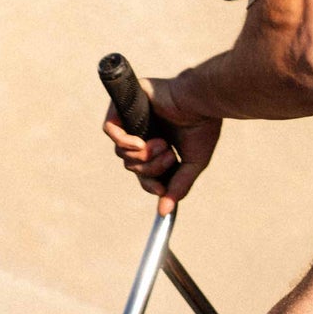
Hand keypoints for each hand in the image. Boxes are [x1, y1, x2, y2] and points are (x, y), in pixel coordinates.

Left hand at [101, 76, 221, 213]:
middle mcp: (144, 130)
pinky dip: (123, 142)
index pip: (142, 170)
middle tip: (169, 156)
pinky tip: (139, 144)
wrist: (202, 102)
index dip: (149, 183)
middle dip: (149, 167)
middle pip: (130, 163)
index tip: (161, 190)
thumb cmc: (202, 127)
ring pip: (120, 151)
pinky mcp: (126, 103)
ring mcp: (133, 116)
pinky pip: (110, 129)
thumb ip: (178, 186)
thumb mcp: (192, 164)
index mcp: (158, 142)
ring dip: (141, 156)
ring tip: (163, 145)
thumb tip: (164, 212)